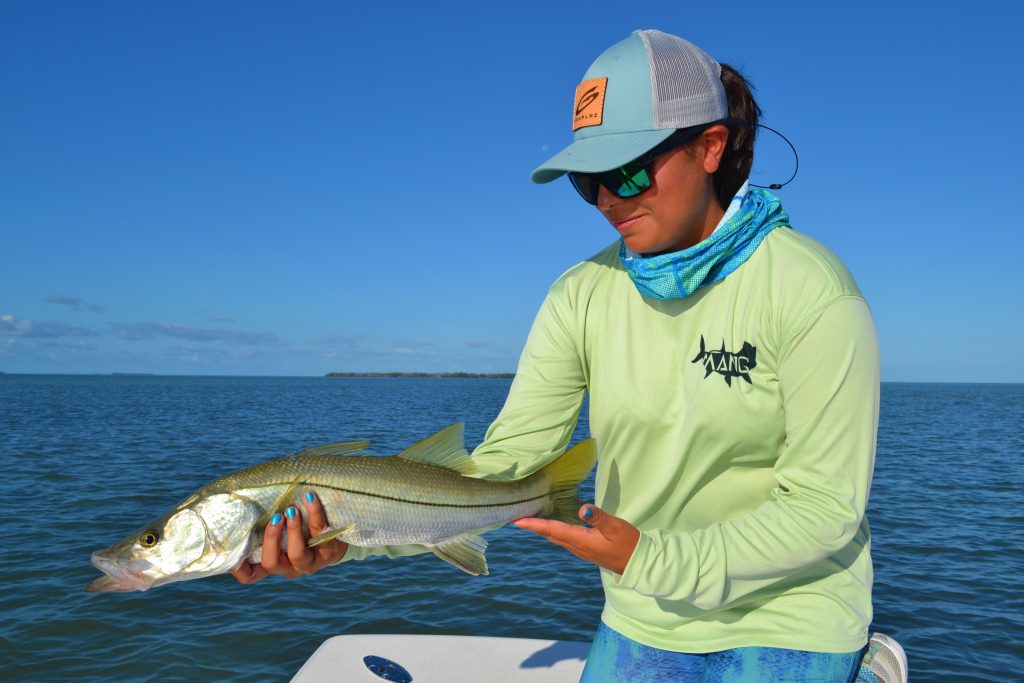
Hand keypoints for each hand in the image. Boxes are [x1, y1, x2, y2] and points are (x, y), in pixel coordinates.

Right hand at [231, 491, 347, 583]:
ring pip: (297, 555)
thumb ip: (268, 520)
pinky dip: (314, 513)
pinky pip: (321, 533)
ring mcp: (311, 562)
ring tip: (291, 510)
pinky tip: (309, 497)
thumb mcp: (284, 527)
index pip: (251, 575)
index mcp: (276, 561)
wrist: (341, 529)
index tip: (234, 549)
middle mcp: (291, 567)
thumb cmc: (304, 524)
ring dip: (293, 530)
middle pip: (272, 563)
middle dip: (270, 539)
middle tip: (275, 517)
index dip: (239, 568)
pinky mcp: (331, 551)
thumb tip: (246, 496)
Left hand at [513, 504, 639, 574]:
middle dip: (533, 526)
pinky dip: (553, 530)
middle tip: (517, 516)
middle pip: (549, 534)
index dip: (534, 525)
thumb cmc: (628, 543)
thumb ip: (599, 517)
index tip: (517, 520)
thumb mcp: (615, 527)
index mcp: (580, 540)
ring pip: (555, 537)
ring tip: (530, 519)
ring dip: (542, 529)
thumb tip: (582, 509)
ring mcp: (581, 550)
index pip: (552, 530)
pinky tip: (553, 524)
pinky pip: (563, 539)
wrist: (638, 564)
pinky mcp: (586, 549)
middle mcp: (576, 547)